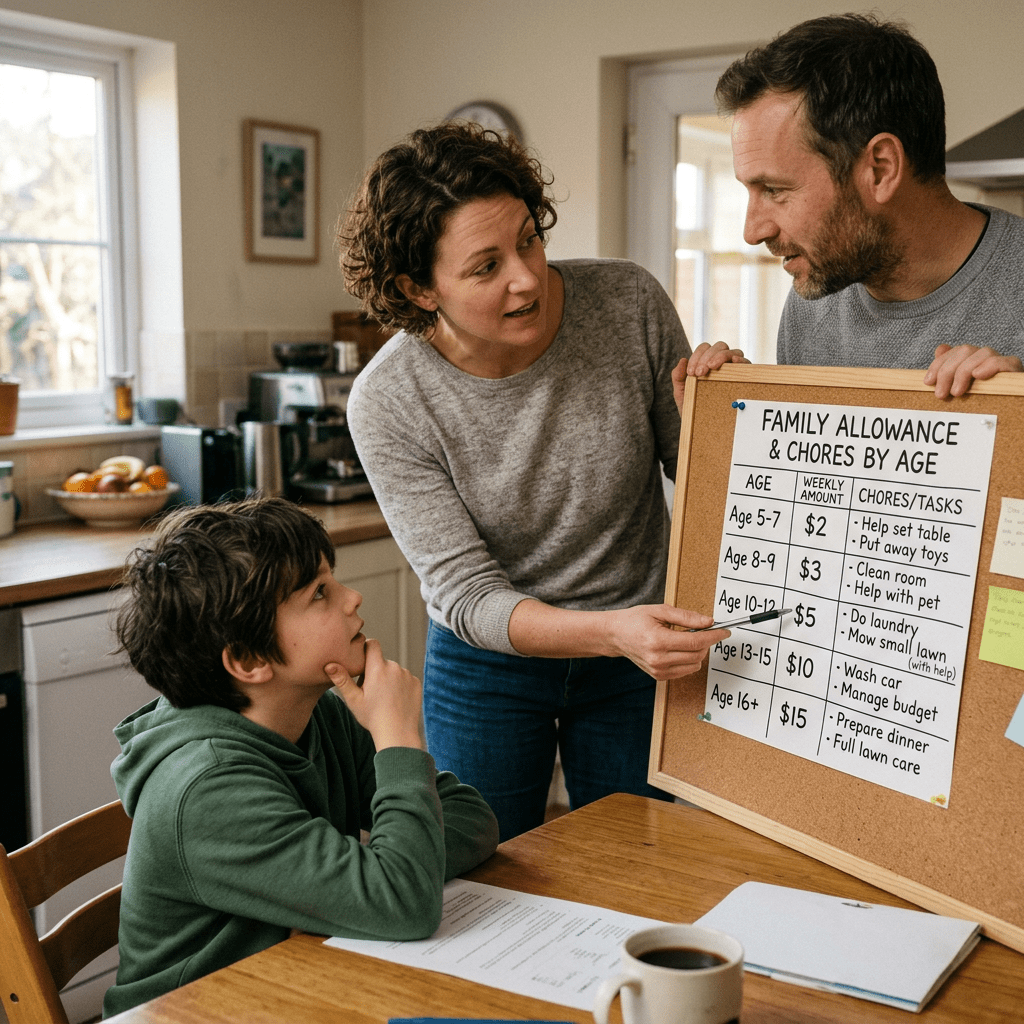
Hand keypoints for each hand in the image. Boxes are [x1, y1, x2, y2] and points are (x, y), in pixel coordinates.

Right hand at [326, 639, 424, 750]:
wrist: (398, 733)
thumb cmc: (373, 718)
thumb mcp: (353, 699)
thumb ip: (342, 680)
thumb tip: (329, 665)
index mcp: (377, 668)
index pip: (372, 644)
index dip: (366, 648)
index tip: (362, 660)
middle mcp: (394, 667)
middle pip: (382, 661)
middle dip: (376, 670)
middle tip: (371, 691)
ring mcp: (407, 674)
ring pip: (394, 670)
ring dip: (389, 678)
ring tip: (384, 698)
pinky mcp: (416, 682)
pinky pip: (405, 678)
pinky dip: (400, 685)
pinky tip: (396, 700)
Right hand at [604, 604, 729, 680]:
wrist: (616, 635)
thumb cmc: (635, 620)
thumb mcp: (660, 611)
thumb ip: (687, 617)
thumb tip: (709, 622)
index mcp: (658, 640)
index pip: (696, 641)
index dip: (714, 636)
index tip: (725, 631)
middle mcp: (658, 659)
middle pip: (698, 654)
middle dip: (707, 642)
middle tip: (704, 630)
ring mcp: (658, 670)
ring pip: (694, 665)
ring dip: (698, 652)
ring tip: (687, 639)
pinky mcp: (659, 677)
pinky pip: (685, 670)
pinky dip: (689, 660)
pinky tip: (679, 649)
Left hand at [672, 344, 748, 411]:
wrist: (705, 429)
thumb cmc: (693, 409)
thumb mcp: (682, 394)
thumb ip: (678, 378)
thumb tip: (683, 359)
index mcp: (706, 363)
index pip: (704, 349)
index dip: (697, 356)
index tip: (692, 372)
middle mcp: (722, 364)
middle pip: (720, 346)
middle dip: (708, 356)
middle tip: (700, 372)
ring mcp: (734, 370)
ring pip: (733, 352)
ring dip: (721, 356)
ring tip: (712, 367)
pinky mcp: (744, 378)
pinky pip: (746, 363)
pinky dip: (740, 360)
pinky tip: (734, 363)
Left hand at [924, 343, 1022, 396]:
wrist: (1011, 410)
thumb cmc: (983, 402)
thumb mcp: (961, 389)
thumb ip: (949, 370)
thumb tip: (940, 349)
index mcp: (974, 360)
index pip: (954, 352)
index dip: (938, 364)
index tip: (928, 382)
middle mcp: (988, 358)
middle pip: (965, 350)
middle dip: (948, 371)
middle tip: (940, 394)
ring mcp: (1003, 362)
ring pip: (983, 353)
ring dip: (964, 371)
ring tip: (956, 392)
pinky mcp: (1014, 370)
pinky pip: (1004, 361)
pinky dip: (990, 366)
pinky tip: (978, 375)